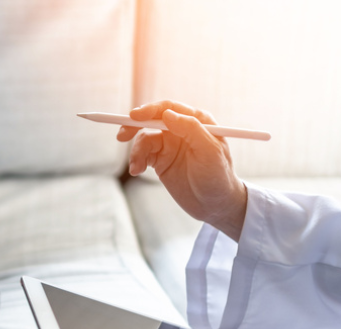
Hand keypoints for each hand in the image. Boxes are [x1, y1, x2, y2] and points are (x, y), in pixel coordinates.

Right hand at [118, 100, 247, 240]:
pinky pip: (142, 154)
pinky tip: (136, 172)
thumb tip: (167, 114)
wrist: (214, 206)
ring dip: (136, 152)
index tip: (134, 117)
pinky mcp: (160, 160)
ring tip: (136, 168)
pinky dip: (136, 161)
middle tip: (122, 136)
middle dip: (135, 126)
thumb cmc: (218, 177)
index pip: (170, 109)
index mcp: (197, 122)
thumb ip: (191, 129)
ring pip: (144, 139)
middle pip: (152, 119)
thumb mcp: (210, 152)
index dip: (150, 110)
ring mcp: (170, 145)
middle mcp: (182, 130)